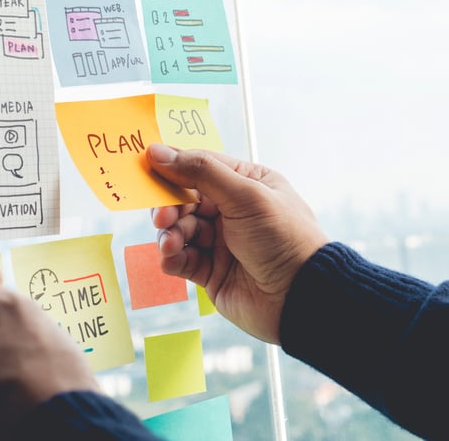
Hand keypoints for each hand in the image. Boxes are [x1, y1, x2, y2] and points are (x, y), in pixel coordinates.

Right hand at [147, 144, 327, 343]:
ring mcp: (222, 242)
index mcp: (247, 184)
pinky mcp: (212, 272)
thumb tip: (159, 152)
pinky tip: (172, 259)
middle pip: (185, 199)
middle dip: (170, 206)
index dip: (173, 166)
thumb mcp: (245, 196)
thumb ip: (201, 172)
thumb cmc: (284, 238)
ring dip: (170, 234)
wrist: (301, 297)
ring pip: (180, 230)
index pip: (202, 166)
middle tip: (163, 216)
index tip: (146, 166)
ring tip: (172, 244)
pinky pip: (182, 259)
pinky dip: (172, 258)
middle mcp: (233, 210)